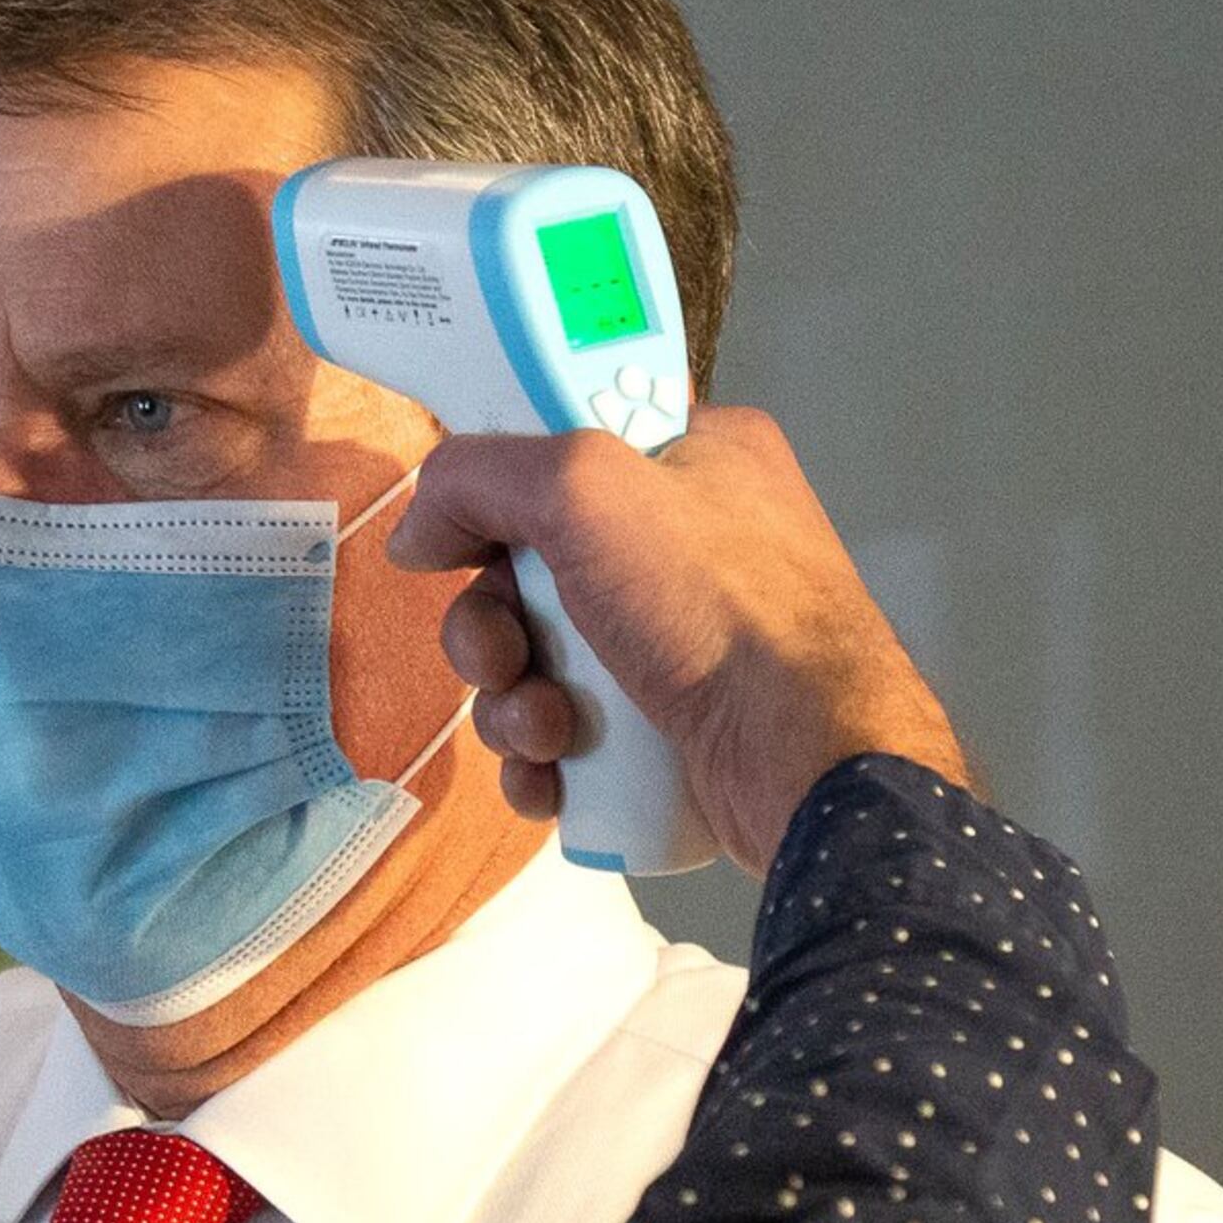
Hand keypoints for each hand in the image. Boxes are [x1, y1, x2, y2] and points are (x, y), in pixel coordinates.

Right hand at [390, 407, 969, 874]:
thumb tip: (417, 530)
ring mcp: (683, 641)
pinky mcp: (672, 727)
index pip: (563, 448)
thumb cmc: (718, 605)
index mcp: (696, 457)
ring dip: (512, 702)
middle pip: (529, 568)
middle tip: (503, 657)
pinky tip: (555, 774)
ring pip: (539, 661)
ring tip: (548, 731)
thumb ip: (479, 477)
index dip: (502, 495)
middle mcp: (691, 542)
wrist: (805, 763)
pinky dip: (544, 757)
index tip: (467, 538)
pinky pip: (568, 733)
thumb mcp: (585, 490)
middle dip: (493, 627)